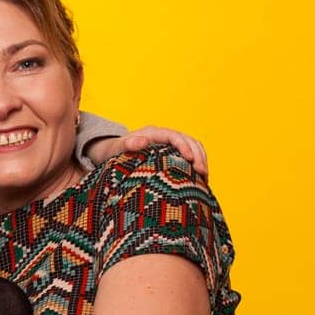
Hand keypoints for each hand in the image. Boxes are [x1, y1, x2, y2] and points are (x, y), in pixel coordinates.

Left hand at [89, 126, 208, 179]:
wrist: (109, 154)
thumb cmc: (111, 152)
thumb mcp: (114, 149)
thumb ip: (127, 144)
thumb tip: (141, 141)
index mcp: (152, 133)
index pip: (174, 136)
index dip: (184, 146)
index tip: (190, 160)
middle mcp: (162, 137)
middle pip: (188, 141)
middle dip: (198, 155)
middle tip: (203, 173)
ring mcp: (168, 145)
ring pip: (192, 148)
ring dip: (201, 160)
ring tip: (205, 178)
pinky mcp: (171, 155)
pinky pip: (189, 157)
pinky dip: (196, 166)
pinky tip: (199, 180)